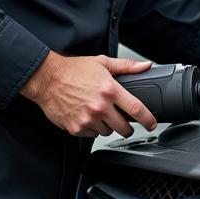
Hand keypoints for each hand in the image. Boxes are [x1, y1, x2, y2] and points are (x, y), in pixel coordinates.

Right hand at [20, 51, 157, 137]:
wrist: (47, 79)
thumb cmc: (73, 70)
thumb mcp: (102, 63)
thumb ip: (126, 66)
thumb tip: (145, 66)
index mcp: (110, 90)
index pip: (136, 109)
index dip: (148, 119)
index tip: (152, 124)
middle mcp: (100, 106)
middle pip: (124, 127)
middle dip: (127, 127)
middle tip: (123, 121)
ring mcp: (88, 119)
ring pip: (107, 132)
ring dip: (107, 126)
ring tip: (100, 114)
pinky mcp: (76, 128)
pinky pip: (92, 135)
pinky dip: (92, 129)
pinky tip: (87, 117)